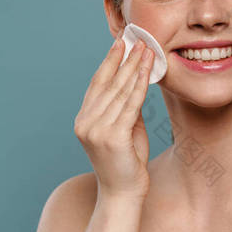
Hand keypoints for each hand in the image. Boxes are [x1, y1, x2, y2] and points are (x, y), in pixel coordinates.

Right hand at [73, 28, 153, 199]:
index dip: (110, 61)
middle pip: (109, 83)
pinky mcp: (112, 137)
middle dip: (125, 59)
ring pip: (120, 91)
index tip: (120, 42)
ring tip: (146, 49)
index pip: (98, 83)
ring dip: (135, 67)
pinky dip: (140, 84)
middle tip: (137, 39)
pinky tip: (147, 70)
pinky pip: (131, 104)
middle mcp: (86, 122)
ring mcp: (96, 130)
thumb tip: (136, 83)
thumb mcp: (125, 128)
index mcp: (84, 119)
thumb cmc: (127, 160)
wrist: (123, 193)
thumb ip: (126, 107)